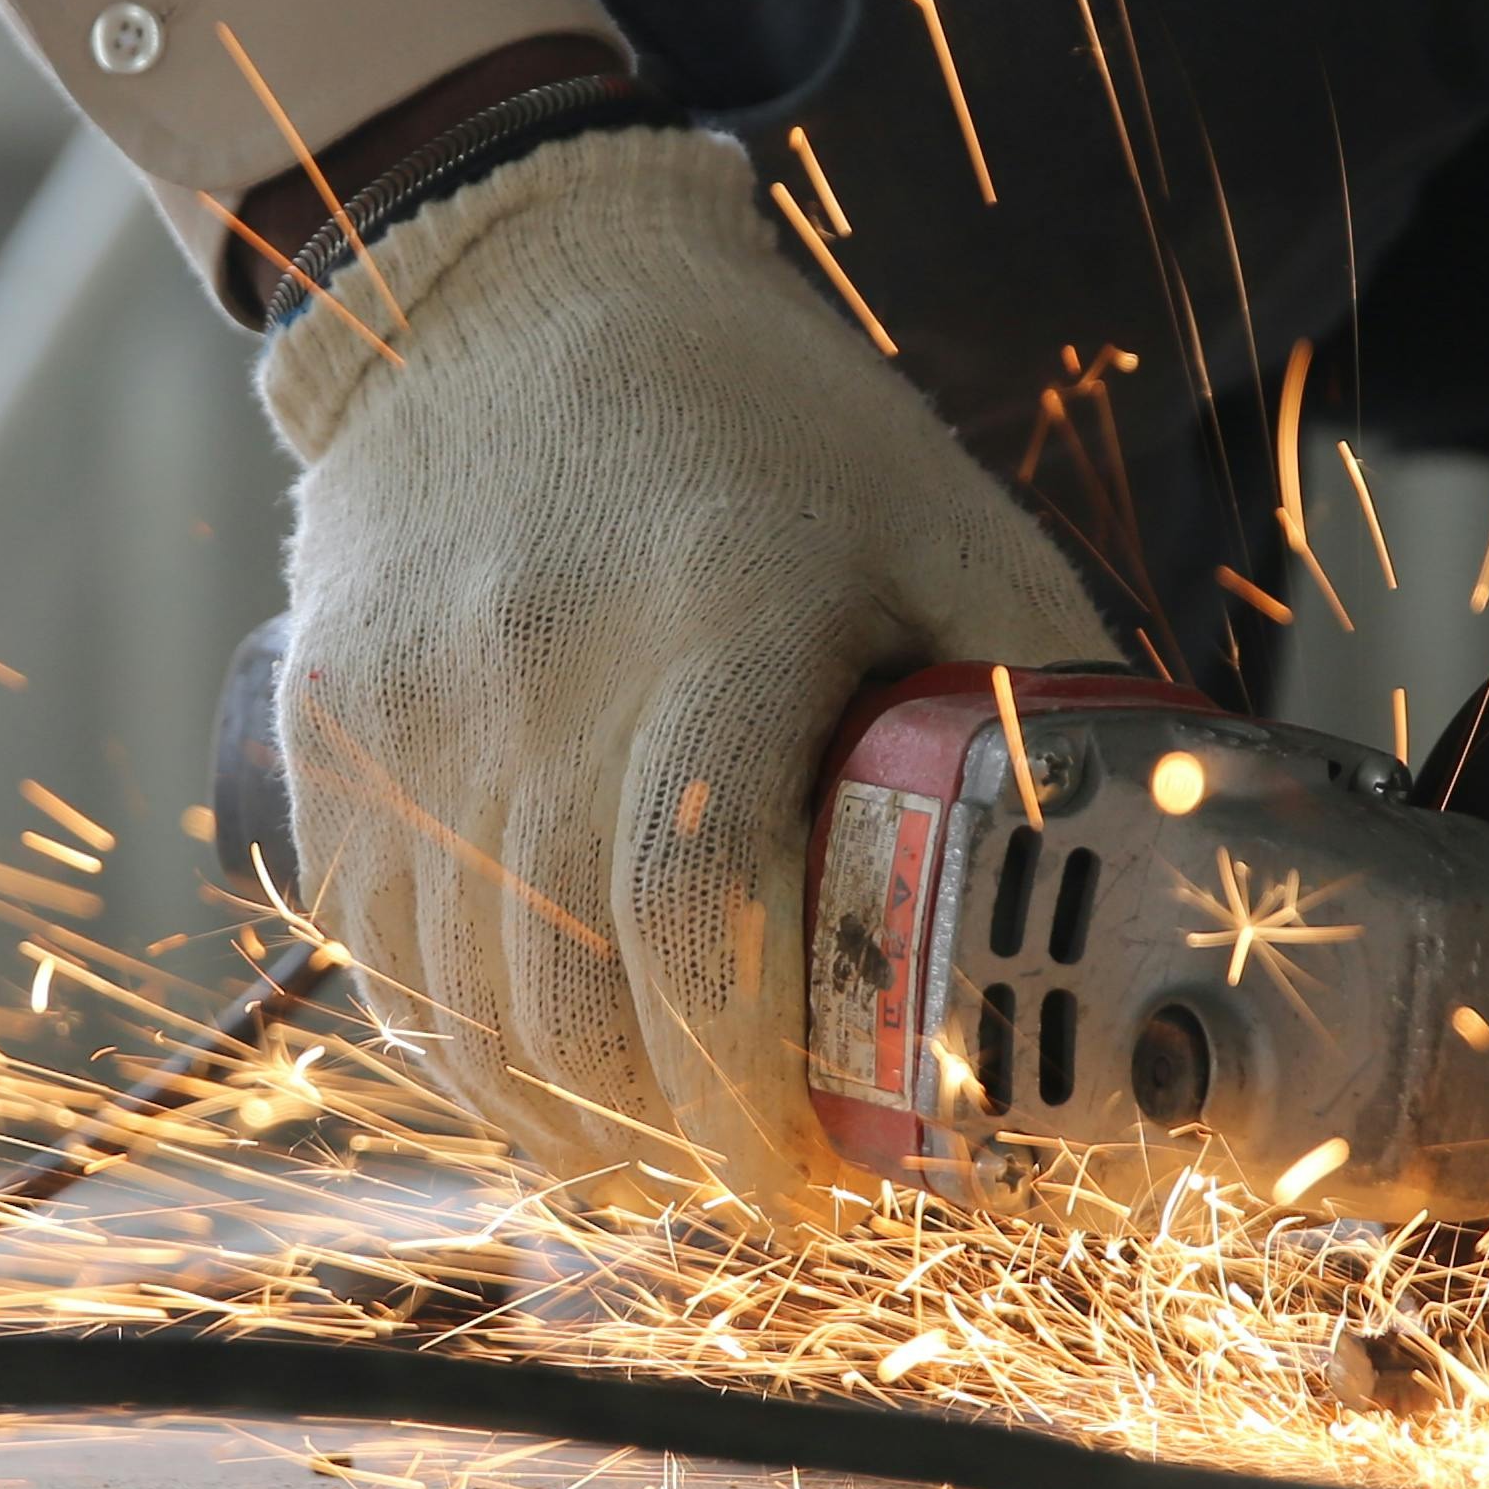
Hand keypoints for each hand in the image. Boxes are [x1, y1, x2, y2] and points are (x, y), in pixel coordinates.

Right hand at [259, 123, 1103, 1200]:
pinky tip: (542, 1087)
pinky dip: (461, 1060)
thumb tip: (1163, 877)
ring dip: (566, 1132)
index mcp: (717, 624)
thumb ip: (1039, 698)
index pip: (699, 919)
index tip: (810, 1189)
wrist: (503, 292)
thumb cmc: (760, 421)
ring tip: (657, 1165)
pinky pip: (379, 960)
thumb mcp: (940, 522)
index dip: (748, 1096)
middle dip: (670, 1148)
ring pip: (463, 1014)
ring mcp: (409, 715)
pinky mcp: (325, 737)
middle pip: (573, 1003)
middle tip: (758, 1197)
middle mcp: (538, 679)